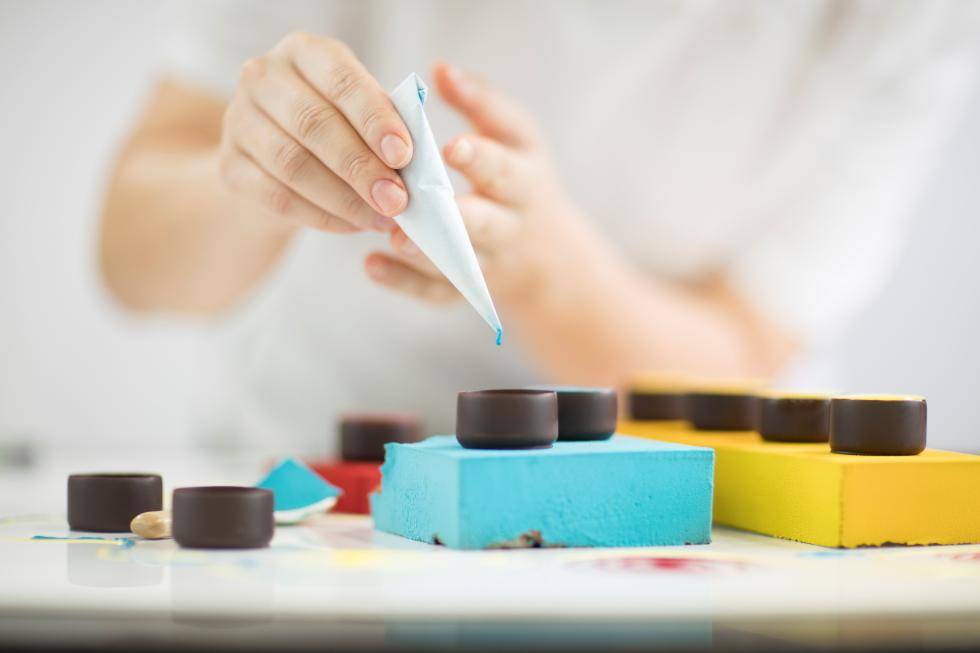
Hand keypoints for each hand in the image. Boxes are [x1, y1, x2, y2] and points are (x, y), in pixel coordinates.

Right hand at [218, 32, 412, 233]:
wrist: (276, 162)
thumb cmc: (336, 130)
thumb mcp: (360, 115)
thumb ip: (385, 129)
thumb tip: (418, 166)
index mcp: (305, 52)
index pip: (342, 82)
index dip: (375, 119)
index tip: (404, 155)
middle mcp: (264, 77)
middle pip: (314, 124)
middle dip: (361, 167)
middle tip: (397, 200)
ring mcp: (238, 120)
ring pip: (294, 164)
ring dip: (344, 198)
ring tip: (380, 219)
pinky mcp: (228, 166)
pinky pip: (277, 197)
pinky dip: (321, 216)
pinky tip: (352, 226)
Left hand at [366, 61, 600, 306]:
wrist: (545, 255)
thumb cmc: (517, 177)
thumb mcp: (514, 138)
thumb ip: (479, 103)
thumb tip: (440, 68)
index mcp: (524, 179)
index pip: (506, 168)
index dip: (480, 159)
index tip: (450, 147)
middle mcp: (511, 224)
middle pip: (485, 224)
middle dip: (455, 216)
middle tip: (414, 204)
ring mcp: (490, 262)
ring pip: (459, 263)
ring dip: (425, 252)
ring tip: (392, 236)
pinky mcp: (467, 289)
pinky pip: (438, 292)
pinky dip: (405, 282)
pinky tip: (371, 264)